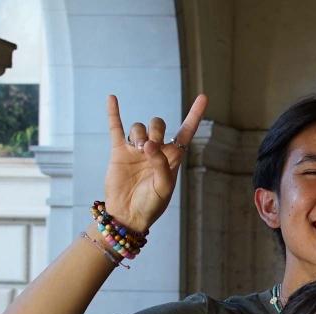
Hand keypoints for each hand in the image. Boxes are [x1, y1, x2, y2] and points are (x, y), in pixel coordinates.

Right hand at [103, 94, 207, 231]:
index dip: (194, 115)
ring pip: (139, 127)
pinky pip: (116, 128)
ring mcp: (136, 150)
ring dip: (139, 133)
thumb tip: (149, 145)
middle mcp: (155, 150)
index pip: (186, 132)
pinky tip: (112, 98)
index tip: (203, 97)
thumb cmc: (151, 204)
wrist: (128, 214)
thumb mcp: (163, 187)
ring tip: (137, 149)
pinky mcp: (119, 151)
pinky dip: (114, 113)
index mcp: (172, 158)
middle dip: (155, 129)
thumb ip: (161, 165)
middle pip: (158, 125)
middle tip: (149, 147)